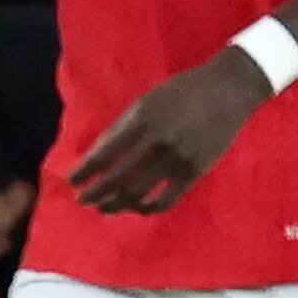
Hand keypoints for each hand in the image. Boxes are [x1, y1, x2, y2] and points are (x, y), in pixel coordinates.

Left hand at [67, 48, 272, 214]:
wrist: (228, 89)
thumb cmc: (179, 94)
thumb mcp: (145, 103)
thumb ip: (121, 129)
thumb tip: (94, 157)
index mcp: (140, 120)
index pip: (103, 154)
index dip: (83, 171)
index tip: (69, 181)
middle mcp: (156, 140)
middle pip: (116, 178)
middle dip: (94, 193)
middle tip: (81, 200)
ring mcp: (177, 157)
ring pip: (138, 193)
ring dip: (116, 205)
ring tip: (103, 209)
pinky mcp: (196, 170)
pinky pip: (166, 199)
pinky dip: (147, 208)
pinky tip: (136, 208)